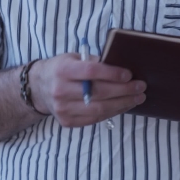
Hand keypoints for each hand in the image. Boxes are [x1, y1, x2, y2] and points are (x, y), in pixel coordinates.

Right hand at [30, 54, 144, 127]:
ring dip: (122, 104)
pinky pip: (95, 119)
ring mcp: (63, 108)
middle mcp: (60, 90)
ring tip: (137, 98)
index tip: (129, 74)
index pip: (91, 72)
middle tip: (140, 87)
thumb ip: (94, 62)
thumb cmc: (61, 69)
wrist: (39, 88)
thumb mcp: (73, 58)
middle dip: (124, 90)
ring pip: (99, 109)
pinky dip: (112, 112)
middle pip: (98, 93)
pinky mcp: (67, 121)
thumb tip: (122, 68)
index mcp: (62, 70)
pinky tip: (123, 106)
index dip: (112, 73)